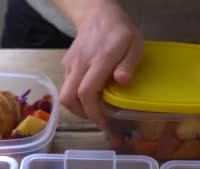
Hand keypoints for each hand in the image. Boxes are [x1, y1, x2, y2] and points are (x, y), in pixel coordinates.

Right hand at [59, 0, 142, 126]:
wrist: (98, 15)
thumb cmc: (120, 33)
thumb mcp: (134, 45)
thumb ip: (129, 64)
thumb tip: (122, 82)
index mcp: (99, 60)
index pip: (86, 92)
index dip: (93, 112)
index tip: (104, 121)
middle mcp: (80, 64)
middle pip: (69, 98)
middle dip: (83, 114)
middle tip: (98, 118)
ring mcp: (70, 64)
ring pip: (64, 95)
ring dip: (78, 108)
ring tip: (94, 109)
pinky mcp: (66, 65)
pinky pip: (66, 86)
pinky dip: (75, 97)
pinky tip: (89, 96)